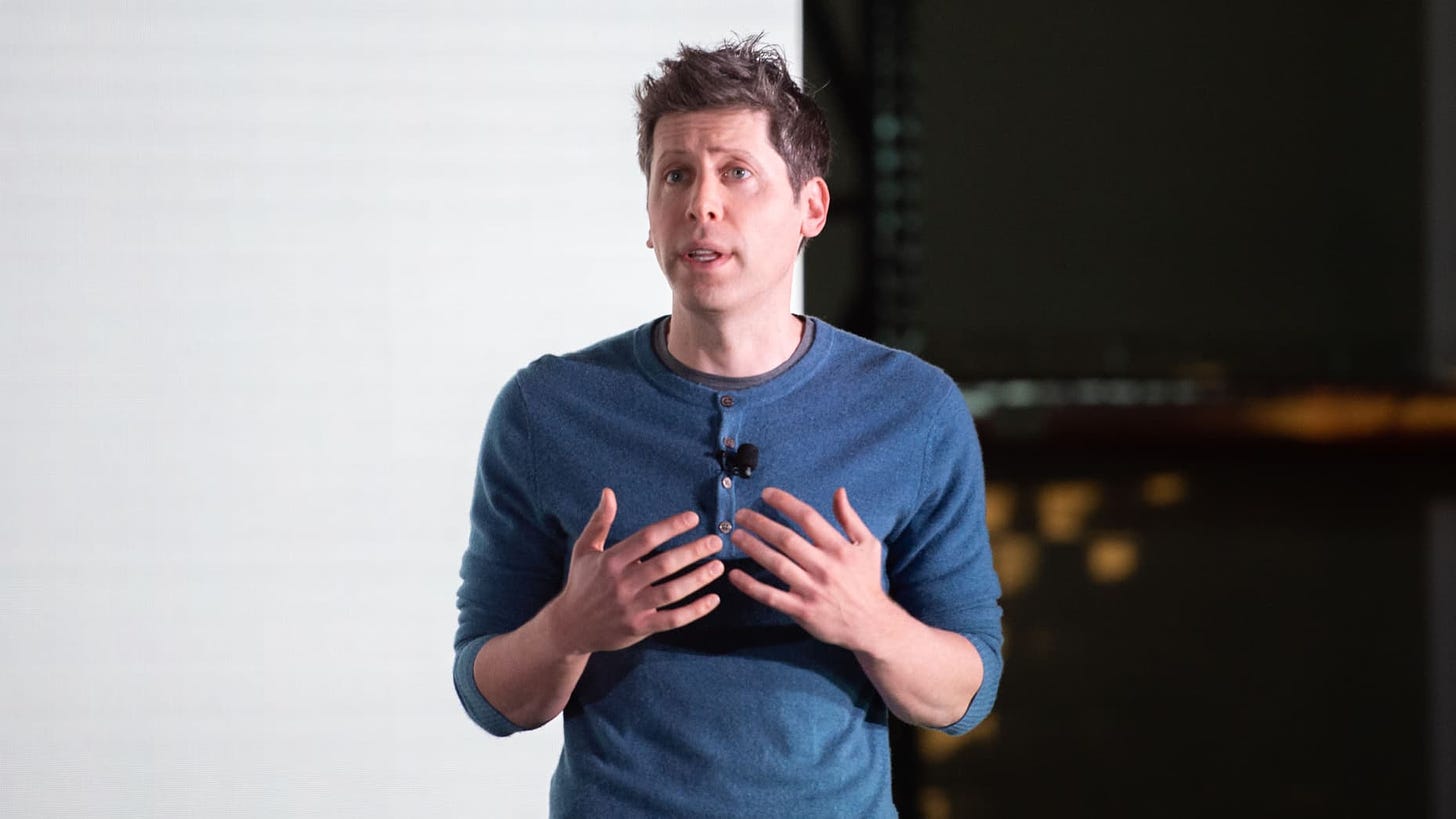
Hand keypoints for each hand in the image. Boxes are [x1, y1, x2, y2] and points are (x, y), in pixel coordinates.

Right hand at [545, 488, 723, 655]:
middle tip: (715, 541)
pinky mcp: (639, 628)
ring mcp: (631, 607)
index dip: (671, 526)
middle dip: (692, 551)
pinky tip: (713, 599)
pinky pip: (672, 619)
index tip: (693, 518)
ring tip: (718, 566)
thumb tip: (608, 492)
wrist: (570, 627)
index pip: (646, 538)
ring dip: (698, 578)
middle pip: (664, 564)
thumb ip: (600, 522)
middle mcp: (621, 584)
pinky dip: (695, 611)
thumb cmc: (581, 583)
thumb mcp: (584, 550)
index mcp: (610, 561)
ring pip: (671, 592)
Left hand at [728, 486, 894, 651]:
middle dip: (760, 523)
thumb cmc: (867, 581)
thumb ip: (850, 518)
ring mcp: (812, 589)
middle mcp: (824, 567)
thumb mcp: (867, 545)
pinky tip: (735, 575)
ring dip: (753, 548)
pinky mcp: (802, 611)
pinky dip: (751, 586)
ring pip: (776, 564)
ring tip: (736, 536)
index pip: (807, 518)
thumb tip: (838, 492)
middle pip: (786, 539)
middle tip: (741, 515)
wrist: (871, 624)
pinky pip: (771, 596)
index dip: (785, 503)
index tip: (766, 494)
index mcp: (839, 548)